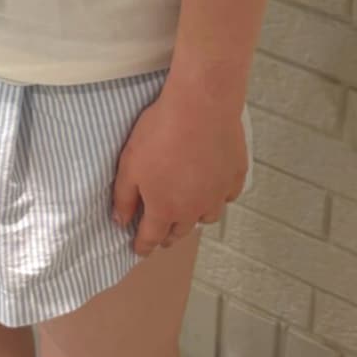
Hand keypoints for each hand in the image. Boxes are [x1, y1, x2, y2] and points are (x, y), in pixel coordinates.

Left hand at [111, 81, 248, 257]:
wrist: (200, 106)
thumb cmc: (161, 132)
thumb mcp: (129, 164)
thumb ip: (123, 197)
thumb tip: (120, 221)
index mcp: (164, 209)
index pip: (151, 238)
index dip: (143, 246)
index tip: (139, 250)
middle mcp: (193, 209)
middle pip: (179, 231)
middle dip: (167, 234)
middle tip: (160, 231)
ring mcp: (217, 194)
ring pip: (206, 217)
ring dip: (194, 216)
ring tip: (187, 207)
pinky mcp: (235, 176)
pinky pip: (227, 195)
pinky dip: (218, 195)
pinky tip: (211, 184)